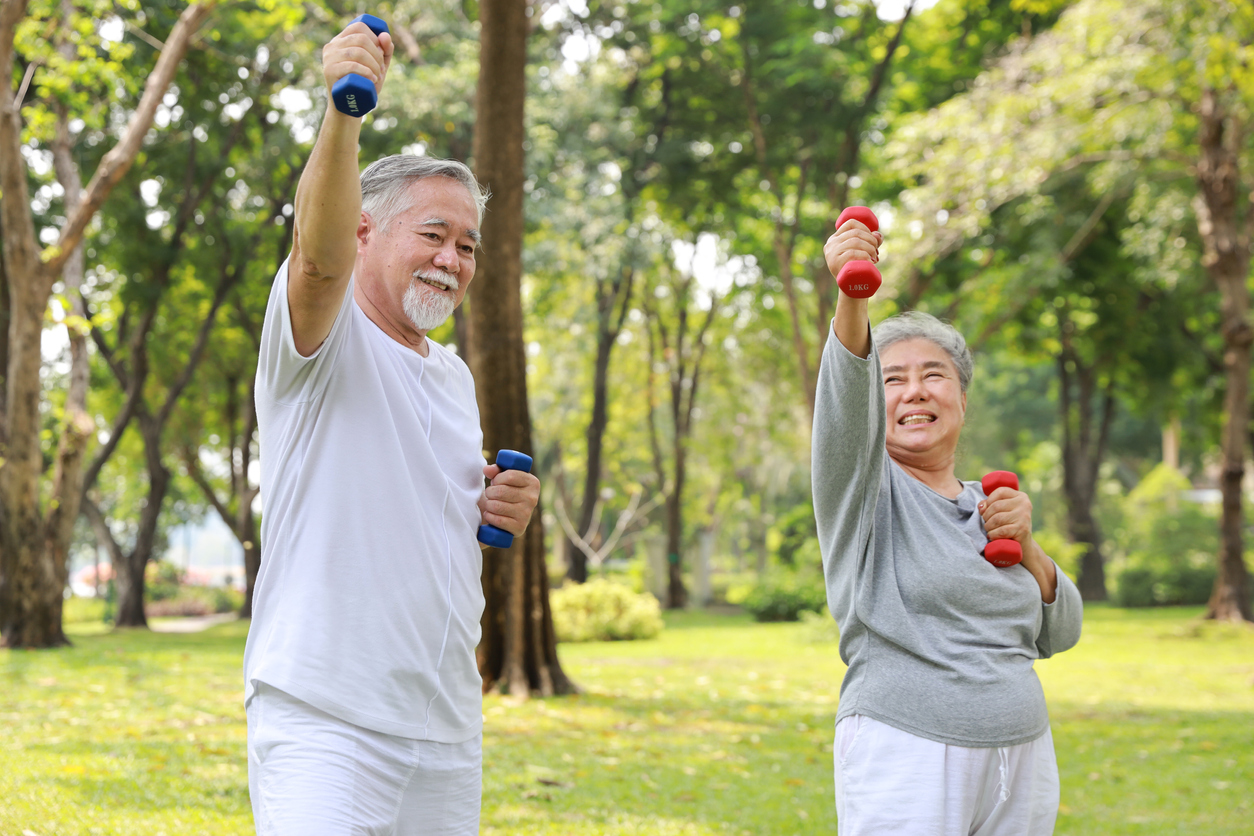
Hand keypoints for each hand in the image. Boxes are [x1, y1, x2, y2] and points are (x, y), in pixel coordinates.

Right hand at [322, 19, 393, 99]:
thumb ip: (385, 50)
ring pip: (358, 52)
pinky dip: (367, 72)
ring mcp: (329, 58)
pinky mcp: (329, 71)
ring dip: (374, 65)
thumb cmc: (363, 85)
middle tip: (382, 70)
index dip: (375, 38)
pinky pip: (352, 65)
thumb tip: (385, 36)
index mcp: (341, 40)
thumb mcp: (377, 66)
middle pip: (361, 39)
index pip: (359, 27)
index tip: (381, 54)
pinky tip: (372, 79)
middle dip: (377, 55)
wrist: (349, 108)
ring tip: (377, 77)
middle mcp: (332, 46)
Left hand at [478, 464, 539, 537]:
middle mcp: (532, 498)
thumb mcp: (502, 479)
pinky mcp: (519, 527)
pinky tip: (491, 515)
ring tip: (490, 504)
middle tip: (490, 494)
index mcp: (533, 482)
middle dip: (489, 492)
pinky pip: (498, 520)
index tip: (495, 482)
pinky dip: (489, 517)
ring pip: (497, 506)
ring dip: (488, 505)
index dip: (497, 478)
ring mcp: (527, 514)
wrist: (506, 517)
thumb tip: (487, 469)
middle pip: (501, 491)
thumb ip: (495, 471)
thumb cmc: (504, 493)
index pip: (510, 475)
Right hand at [823, 217, 881, 280]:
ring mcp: (831, 254)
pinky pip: (852, 253)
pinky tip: (870, 262)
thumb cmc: (858, 269)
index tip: (873, 238)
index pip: (851, 223)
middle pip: (856, 233)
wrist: (851, 289)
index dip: (865, 227)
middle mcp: (831, 244)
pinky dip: (865, 256)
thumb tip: (878, 234)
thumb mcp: (863, 252)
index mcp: (835, 239)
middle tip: (876, 252)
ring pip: (855, 242)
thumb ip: (871, 242)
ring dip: (870, 248)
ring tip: (874, 258)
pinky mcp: (834, 263)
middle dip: (871, 240)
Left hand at [979, 487, 1057, 601]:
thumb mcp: (1002, 512)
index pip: (1000, 491)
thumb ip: (990, 504)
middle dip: (986, 516)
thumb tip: (981, 506)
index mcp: (1021, 497)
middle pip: (995, 506)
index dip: (988, 500)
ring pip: (996, 518)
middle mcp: (1025, 504)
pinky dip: (992, 535)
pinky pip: (1000, 530)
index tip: (985, 510)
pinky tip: (992, 537)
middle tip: (987, 524)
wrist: (1023, 546)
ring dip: (988, 526)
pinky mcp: (1022, 530)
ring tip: (989, 531)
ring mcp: (1024, 517)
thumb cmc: (1009, 526)